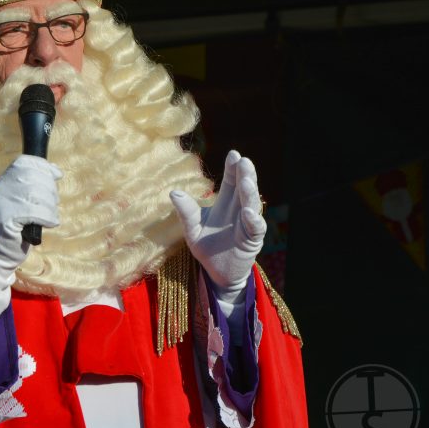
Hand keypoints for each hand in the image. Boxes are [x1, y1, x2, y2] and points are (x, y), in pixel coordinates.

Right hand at [0, 155, 60, 329]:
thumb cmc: (14, 228)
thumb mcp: (22, 202)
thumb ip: (34, 186)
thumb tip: (56, 171)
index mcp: (3, 182)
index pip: (24, 162)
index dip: (43, 166)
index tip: (56, 176)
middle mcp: (0, 189)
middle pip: (34, 177)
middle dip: (51, 189)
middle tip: (53, 204)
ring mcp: (1, 204)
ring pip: (37, 195)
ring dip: (51, 207)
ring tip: (51, 217)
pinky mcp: (7, 220)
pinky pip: (35, 212)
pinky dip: (48, 217)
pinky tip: (49, 224)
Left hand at [169, 150, 265, 303]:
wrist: (216, 273)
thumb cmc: (206, 247)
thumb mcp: (192, 229)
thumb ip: (186, 212)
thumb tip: (173, 192)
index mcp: (226, 204)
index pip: (231, 182)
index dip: (232, 169)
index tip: (233, 154)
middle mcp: (239, 211)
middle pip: (244, 190)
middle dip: (245, 175)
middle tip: (244, 161)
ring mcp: (247, 225)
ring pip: (251, 206)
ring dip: (250, 194)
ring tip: (246, 181)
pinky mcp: (252, 241)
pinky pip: (254, 229)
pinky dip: (253, 221)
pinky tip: (248, 213)